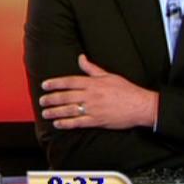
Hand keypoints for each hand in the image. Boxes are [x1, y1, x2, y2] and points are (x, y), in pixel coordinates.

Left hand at [39, 54, 157, 129]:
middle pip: (66, 96)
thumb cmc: (127, 90)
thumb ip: (92, 68)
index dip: (55, 83)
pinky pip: (78, 122)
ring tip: (46, 113)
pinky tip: (58, 124)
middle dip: (51, 99)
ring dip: (55, 112)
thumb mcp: (109, 75)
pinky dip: (66, 123)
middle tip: (42, 101)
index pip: (70, 81)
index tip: (45, 85)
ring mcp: (93, 109)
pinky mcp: (97, 120)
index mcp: (94, 83)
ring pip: (69, 110)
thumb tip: (81, 58)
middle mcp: (91, 95)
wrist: (140, 105)